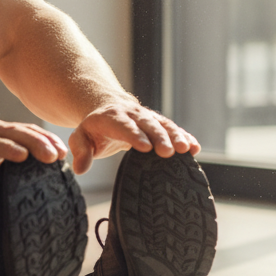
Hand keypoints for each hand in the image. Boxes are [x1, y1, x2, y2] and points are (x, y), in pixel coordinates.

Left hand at [68, 100, 199, 174]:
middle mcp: (132, 115)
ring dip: (175, 136)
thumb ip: (80, 151)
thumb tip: (80, 169)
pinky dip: (184, 136)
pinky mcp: (159, 123)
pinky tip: (195, 147)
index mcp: (112, 118)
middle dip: (159, 137)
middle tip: (167, 152)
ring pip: (163, 124)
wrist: (108, 106)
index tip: (145, 147)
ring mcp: (147, 118)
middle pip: (147, 124)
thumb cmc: (95, 128)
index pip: (123, 126)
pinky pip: (173, 128)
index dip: (134, 135)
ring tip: (187, 149)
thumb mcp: (81, 136)